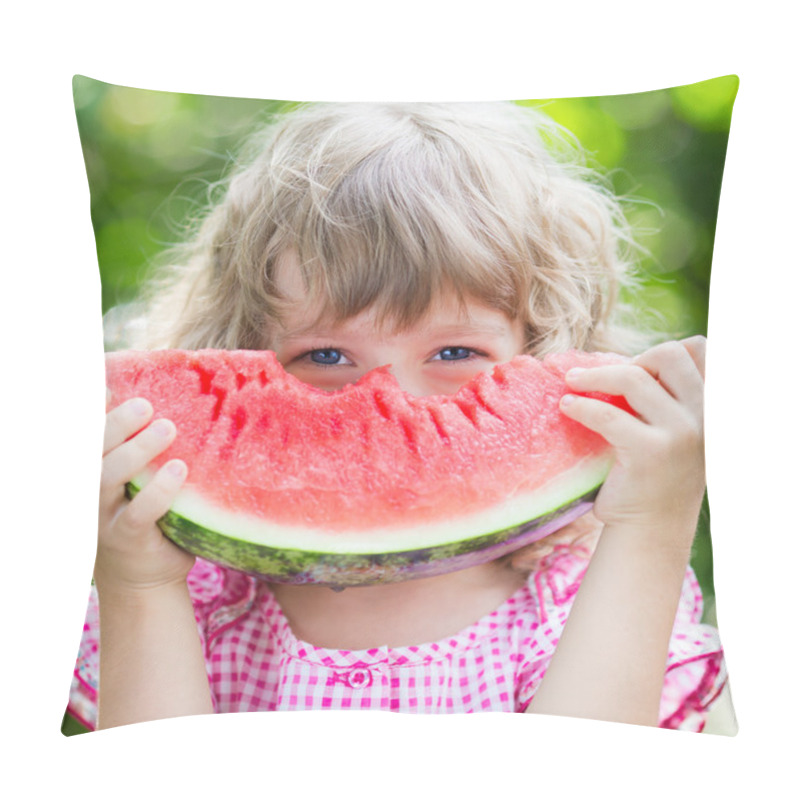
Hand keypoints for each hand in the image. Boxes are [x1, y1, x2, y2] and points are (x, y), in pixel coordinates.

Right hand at [95, 395, 193, 594]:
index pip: (87, 439)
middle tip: (146, 405)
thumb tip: (173, 410)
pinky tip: (178, 469)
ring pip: (107, 478)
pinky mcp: (127, 539)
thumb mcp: (139, 485)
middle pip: (92, 452)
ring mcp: (104, 517)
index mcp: (91, 473)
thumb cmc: (148, 520)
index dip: (93, 413)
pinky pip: (138, 513)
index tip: (110, 389)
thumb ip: (144, 455)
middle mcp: (89, 493)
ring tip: (167, 428)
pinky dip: (158, 490)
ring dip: (136, 451)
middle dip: (116, 425)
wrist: (143, 580)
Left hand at [559, 336, 705, 546]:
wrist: (651, 532)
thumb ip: (667, 398)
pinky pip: (608, 413)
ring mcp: (682, 433)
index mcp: (711, 407)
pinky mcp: (651, 452)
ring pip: (634, 378)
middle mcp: (704, 416)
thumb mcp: (674, 431)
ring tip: (571, 381)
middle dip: (630, 359)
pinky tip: (566, 407)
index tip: (633, 368)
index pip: (699, 349)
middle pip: (668, 354)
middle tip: (599, 377)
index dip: (661, 352)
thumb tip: (626, 361)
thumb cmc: (656, 478)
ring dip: (594, 375)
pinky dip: (581, 405)